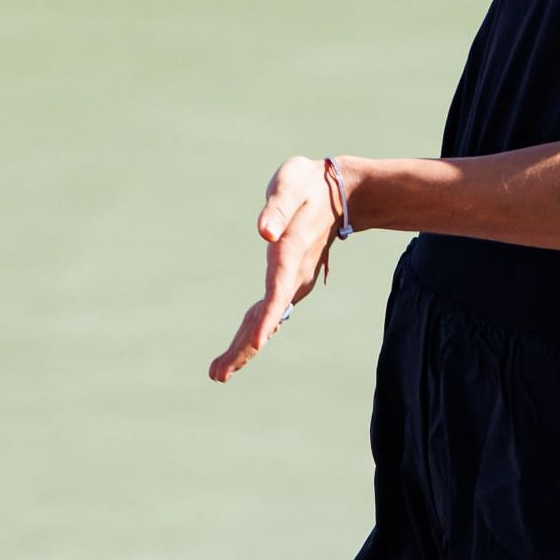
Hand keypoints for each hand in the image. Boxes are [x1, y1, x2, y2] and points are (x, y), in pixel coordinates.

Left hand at [207, 155, 341, 382]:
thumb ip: (277, 207)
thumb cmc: (308, 183)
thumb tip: (264, 232)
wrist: (341, 191)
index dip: (268, 318)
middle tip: (218, 375)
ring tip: (220, 372)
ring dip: (246, 345)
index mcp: (291, 253)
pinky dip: (254, 330)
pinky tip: (242, 346)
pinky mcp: (289, 279)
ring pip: (268, 318)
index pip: (278, 291)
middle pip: (269, 316)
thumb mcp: (291, 184)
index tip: (256, 345)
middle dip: (246, 346)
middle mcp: (294, 274)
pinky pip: (270, 311)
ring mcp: (294, 280)